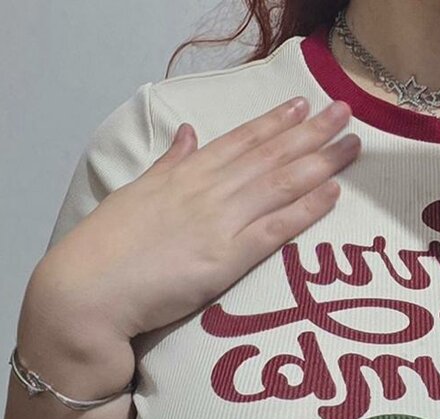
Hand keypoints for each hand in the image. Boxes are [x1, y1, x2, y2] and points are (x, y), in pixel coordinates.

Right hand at [32, 95, 362, 346]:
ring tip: (352, 144)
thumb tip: (187, 136)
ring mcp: (217, 222)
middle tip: (345, 111)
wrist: (87, 290)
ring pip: (279, 183)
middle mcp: (205, 190)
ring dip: (319, 162)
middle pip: (268, 155)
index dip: (273, 122)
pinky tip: (332, 193)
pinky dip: (305, 209)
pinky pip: (274, 228)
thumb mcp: (137, 193)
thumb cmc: (106, 250)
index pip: (238, 141)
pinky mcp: (224, 259)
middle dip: (311, 132)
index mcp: (183, 173)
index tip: (302, 106)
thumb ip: (168, 164)